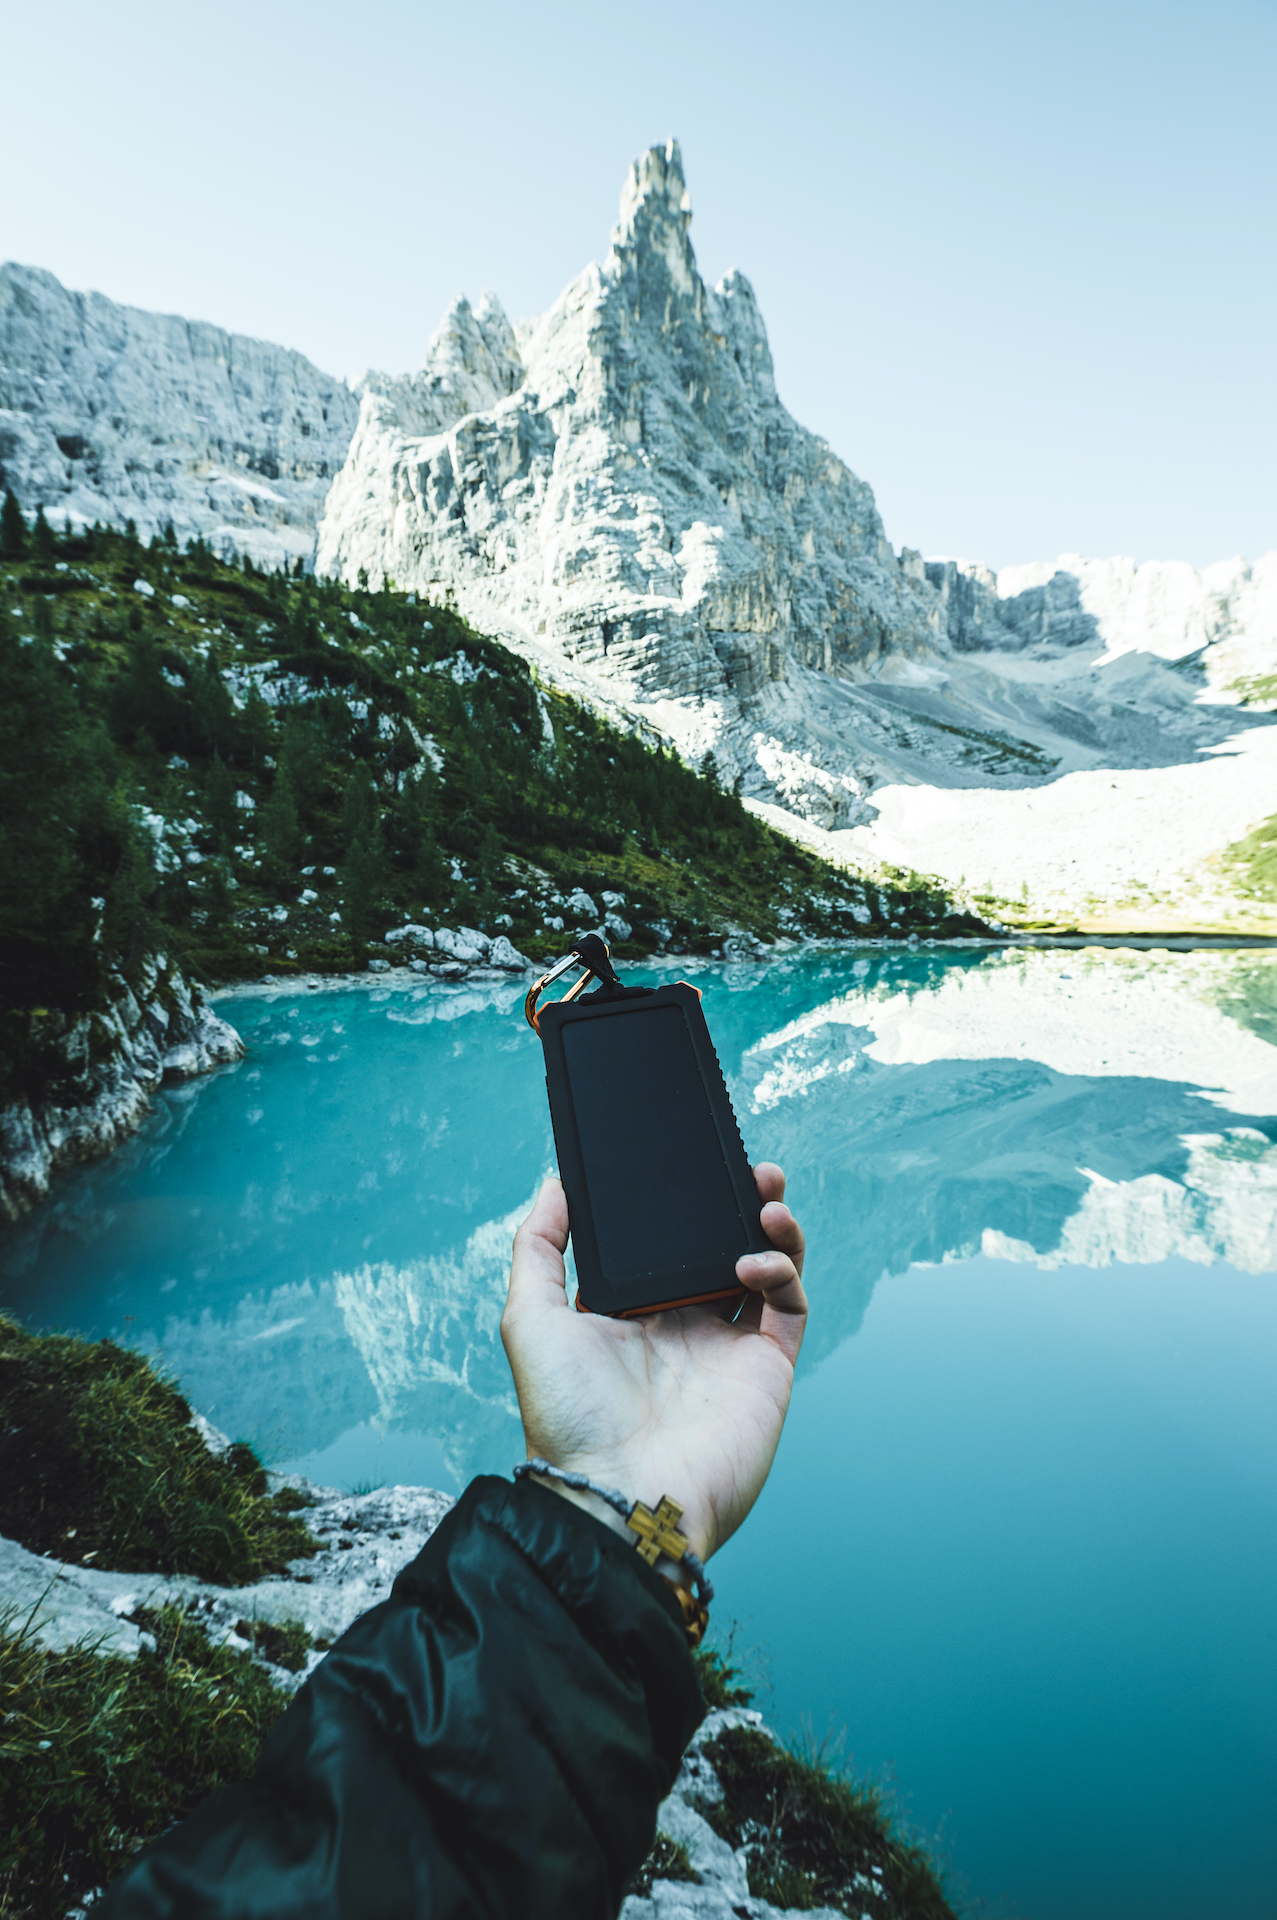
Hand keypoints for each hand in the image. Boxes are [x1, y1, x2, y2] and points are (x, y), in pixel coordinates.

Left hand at [500, 1163, 806, 1562]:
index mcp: (633, 1314)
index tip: (686, 1161)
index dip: (682, 1204)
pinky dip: (783, 1271)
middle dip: (739, 1201)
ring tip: (764, 1193)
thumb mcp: (530, 1319)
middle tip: (748, 1166)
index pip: (667, 1245)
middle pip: (723, 1247)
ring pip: (767, 1269)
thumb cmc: (568, 1418)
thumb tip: (554, 1183)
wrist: (621, 1493)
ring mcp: (727, 1348)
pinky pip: (791, 1307)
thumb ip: (538, 1247)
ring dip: (773, 1225)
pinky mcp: (766, 1370)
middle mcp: (684, 1326)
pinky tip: (753, 1257)